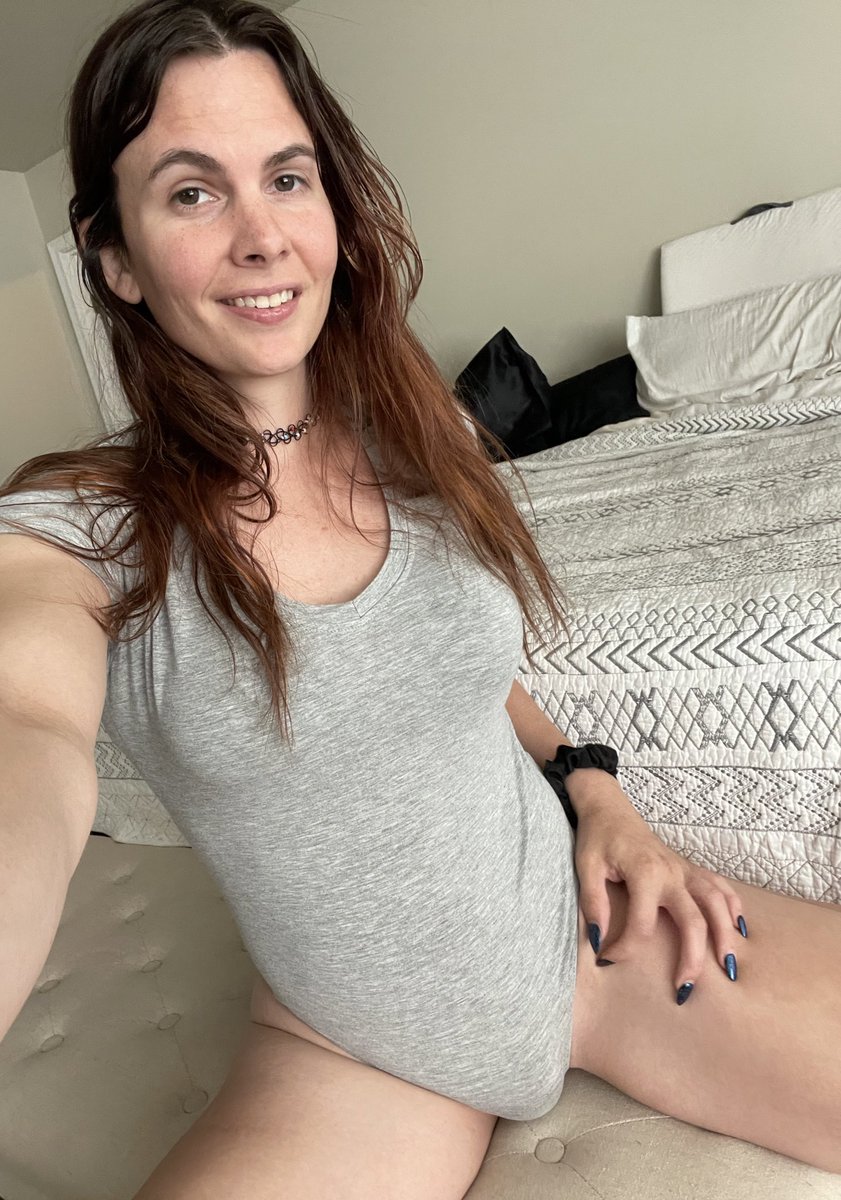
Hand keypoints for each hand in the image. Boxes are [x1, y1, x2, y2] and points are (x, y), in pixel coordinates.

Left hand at [567, 771, 746, 1000]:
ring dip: (725, 935)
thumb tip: (599, 941)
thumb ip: (594, 904)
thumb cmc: (598, 838)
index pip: (641, 925)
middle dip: (692, 958)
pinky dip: (733, 906)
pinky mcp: (689, 868)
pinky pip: (719, 886)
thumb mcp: (586, 868)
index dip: (625, 949)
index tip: (607, 959)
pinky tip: (739, 927)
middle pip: (693, 921)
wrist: (609, 809)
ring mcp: (685, 870)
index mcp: (644, 874)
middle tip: (685, 990)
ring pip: (716, 904)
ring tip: (728, 967)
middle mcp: (672, 873)